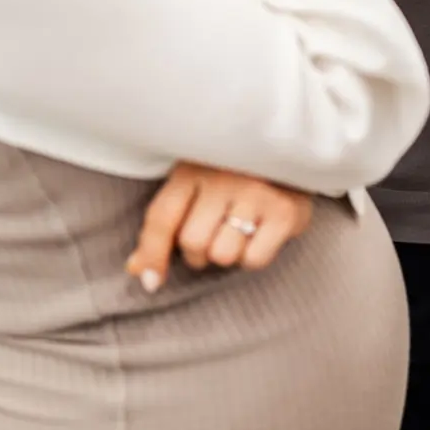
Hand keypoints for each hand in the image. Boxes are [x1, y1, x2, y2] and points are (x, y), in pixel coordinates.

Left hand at [126, 163, 315, 291]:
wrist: (292, 149)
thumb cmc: (233, 174)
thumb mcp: (192, 188)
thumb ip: (163, 228)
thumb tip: (137, 271)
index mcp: (193, 167)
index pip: (162, 217)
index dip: (152, 254)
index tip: (151, 281)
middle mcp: (223, 176)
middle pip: (192, 243)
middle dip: (199, 252)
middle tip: (215, 235)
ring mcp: (256, 192)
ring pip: (222, 255)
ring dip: (228, 254)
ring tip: (239, 232)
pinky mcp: (284, 210)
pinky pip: (254, 259)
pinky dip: (254, 257)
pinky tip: (261, 235)